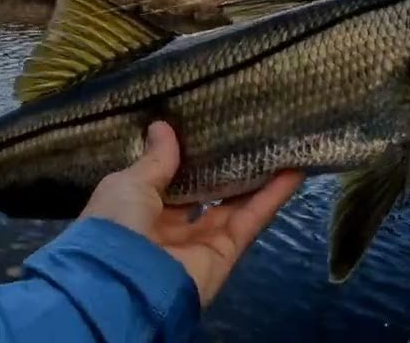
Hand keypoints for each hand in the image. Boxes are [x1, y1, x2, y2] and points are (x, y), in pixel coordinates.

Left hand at [79, 121, 303, 306]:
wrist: (126, 283)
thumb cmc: (116, 225)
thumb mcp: (127, 184)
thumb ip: (154, 160)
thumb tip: (163, 126)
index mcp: (137, 211)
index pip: (167, 181)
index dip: (186, 158)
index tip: (206, 128)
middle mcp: (169, 227)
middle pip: (205, 192)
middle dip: (224, 166)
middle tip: (247, 132)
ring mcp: (201, 241)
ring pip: (234, 203)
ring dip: (257, 177)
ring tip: (279, 144)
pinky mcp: (227, 251)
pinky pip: (251, 219)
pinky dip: (273, 196)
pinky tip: (293, 169)